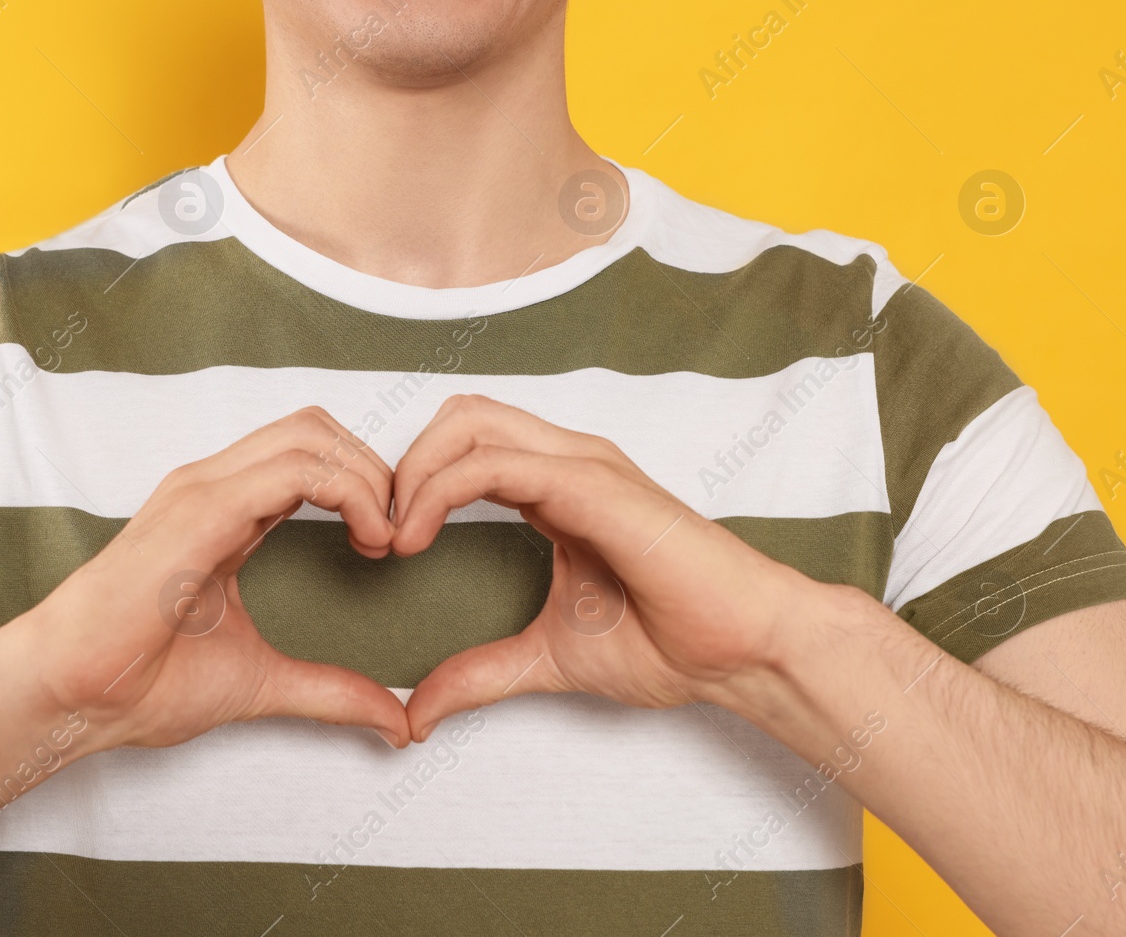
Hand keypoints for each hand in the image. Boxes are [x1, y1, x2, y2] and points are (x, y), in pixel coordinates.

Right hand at [9, 406, 410, 748]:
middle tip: (397, 535)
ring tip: (384, 538)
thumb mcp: (260, 682)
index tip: (388, 546)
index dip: (364, 485)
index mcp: (223, 510)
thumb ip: (329, 691)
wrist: (70, 695)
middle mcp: (212, 486)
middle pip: (316, 428)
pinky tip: (367, 539)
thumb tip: (396, 722)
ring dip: (368, 477)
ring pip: (311, 433)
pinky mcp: (200, 509)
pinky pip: (295, 469)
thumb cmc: (137, 682)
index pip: (309, 453)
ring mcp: (202, 490)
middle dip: (374, 471)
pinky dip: (349, 491)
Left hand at [392, 395, 811, 740]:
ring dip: (414, 471)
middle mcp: (569, 462)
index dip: (413, 482)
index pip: (466, 444)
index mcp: (558, 488)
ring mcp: (584, 466)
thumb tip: (418, 710)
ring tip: (396, 536)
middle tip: (381, 533)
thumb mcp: (548, 659)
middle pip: (458, 415)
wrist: (745, 651)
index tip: (384, 546)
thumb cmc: (675, 642)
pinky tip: (418, 536)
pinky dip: (442, 490)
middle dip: (403, 464)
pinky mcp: (595, 487)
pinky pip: (498, 463)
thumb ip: (482, 674)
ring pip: (469, 422)